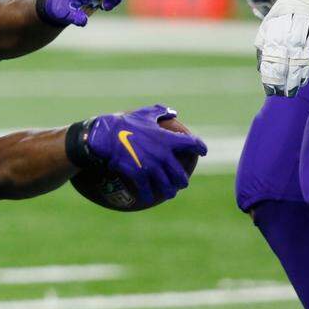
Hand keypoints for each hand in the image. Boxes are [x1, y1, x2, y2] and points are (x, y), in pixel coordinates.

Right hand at [86, 105, 207, 204]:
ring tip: (170, 193)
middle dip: (183, 180)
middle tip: (182, 182)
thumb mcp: (144, 113)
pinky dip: (148, 194)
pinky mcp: (139, 175)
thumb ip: (161, 112)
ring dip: (170, 191)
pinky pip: (147, 189)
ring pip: (167, 185)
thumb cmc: (125, 122)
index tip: (203, 152)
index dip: (200, 148)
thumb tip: (173, 112)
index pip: (192, 144)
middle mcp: (163, 155)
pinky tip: (148, 197)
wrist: (106, 136)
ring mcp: (151, 167)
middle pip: (180, 173)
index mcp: (168, 139)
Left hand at [254, 0, 308, 96]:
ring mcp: (304, 39)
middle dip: (283, 83)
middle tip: (281, 95)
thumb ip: (263, 45)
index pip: (272, 63)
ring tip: (292, 92)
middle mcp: (289, 40)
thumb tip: (261, 66)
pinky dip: (307, 71)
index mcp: (275, 36)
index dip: (271, 78)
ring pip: (299, 65)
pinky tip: (303, 80)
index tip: (269, 89)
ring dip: (296, 80)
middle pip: (286, 67)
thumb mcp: (266, 26)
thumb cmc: (281, 13)